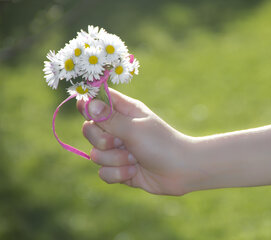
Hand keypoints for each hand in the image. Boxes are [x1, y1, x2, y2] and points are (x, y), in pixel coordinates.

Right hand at [77, 89, 193, 195]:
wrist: (180, 171)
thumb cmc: (161, 144)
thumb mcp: (134, 128)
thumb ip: (108, 118)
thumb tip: (86, 102)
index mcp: (124, 111)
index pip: (98, 101)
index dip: (88, 104)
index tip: (85, 110)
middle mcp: (119, 129)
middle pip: (89, 130)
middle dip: (101, 140)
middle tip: (120, 142)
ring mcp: (118, 150)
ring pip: (95, 154)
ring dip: (115, 160)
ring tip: (134, 159)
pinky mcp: (120, 169)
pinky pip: (103, 172)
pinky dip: (118, 174)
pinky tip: (134, 172)